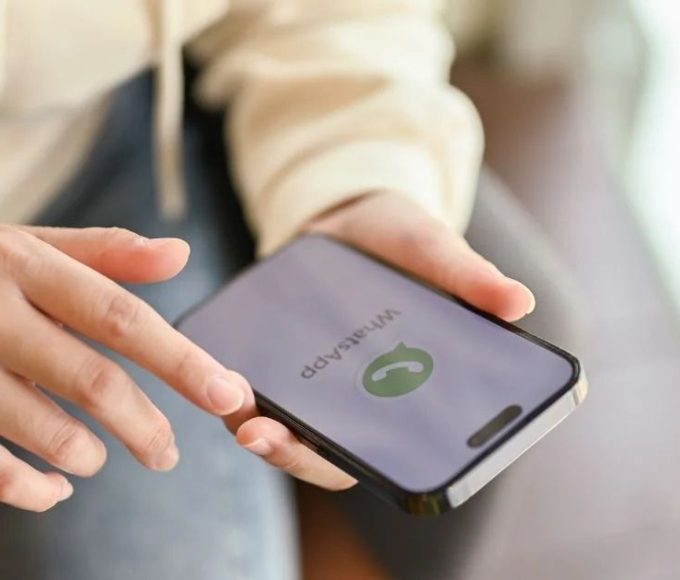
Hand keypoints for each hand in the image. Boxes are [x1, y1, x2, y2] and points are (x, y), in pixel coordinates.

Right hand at [0, 226, 248, 511]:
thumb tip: (181, 253)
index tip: (228, 394)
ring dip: (84, 452)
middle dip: (142, 425)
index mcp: (30, 267)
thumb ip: (106, 251)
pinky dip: (23, 484)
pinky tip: (53, 490)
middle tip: (167, 454)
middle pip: (90, 380)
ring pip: (38, 424)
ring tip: (102, 460)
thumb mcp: (33, 242)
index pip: (122, 318)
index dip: (180, 360)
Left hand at [230, 191, 534, 490]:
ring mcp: (316, 381)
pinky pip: (259, 386)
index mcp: (405, 388)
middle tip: (263, 435)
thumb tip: (519, 302)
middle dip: (296, 452)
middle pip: (330, 449)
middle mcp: (358, 397)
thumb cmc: (403, 241)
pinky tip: (222, 373)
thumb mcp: (435, 249)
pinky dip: (240, 389)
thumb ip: (469, 276)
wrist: (350, 215)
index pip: (391, 446)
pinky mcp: (281, 359)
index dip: (369, 461)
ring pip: (288, 425)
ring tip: (237, 408)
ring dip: (258, 426)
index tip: (341, 458)